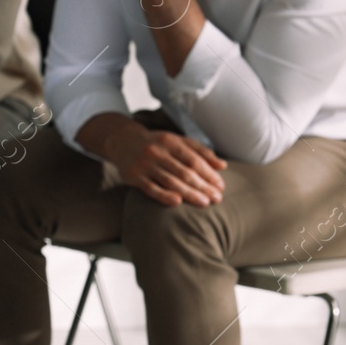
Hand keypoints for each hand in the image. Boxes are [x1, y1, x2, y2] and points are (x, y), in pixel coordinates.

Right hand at [104, 123, 227, 206]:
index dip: (209, 174)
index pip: (194, 160)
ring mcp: (144, 165)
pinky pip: (151, 189)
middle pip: (184, 172)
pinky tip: (178, 202)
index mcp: (170, 142)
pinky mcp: (133, 176)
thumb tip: (223, 165)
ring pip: (170, 182)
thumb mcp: (178, 141)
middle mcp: (156, 152)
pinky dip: (164, 196)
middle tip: (217, 199)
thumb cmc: (157, 143)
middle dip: (203, 187)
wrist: (123, 141)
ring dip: (189, 194)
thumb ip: (200, 152)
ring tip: (204, 203)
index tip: (220, 186)